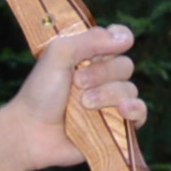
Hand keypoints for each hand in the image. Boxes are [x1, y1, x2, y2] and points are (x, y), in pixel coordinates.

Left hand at [0, 24, 145, 170]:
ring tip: (84, 105)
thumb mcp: (57, 55)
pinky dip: (135, 110)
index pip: (119, 39)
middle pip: (125, 65)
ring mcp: (109, 102)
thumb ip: (88, 40)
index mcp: (89, 56)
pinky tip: (123, 110)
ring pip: (130, 90)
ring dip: (107, 95)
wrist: (30, 132)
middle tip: (77, 83)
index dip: (121, 38)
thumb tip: (124, 38)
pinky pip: (140, 114)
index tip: (115, 42)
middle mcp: (102, 77)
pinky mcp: (115, 126)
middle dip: (103, 73)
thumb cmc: (40, 93)